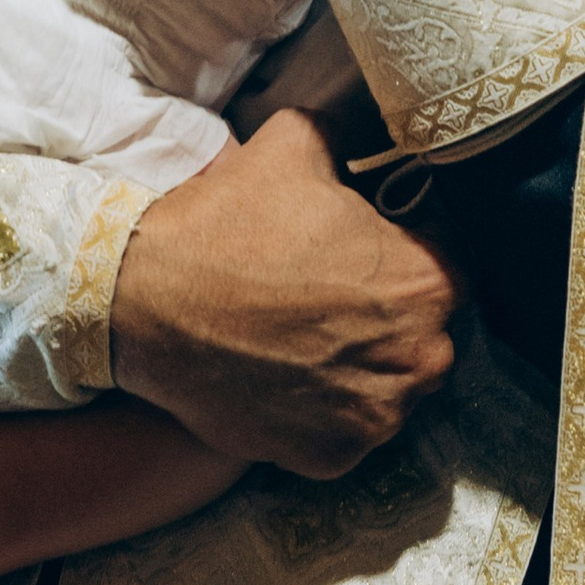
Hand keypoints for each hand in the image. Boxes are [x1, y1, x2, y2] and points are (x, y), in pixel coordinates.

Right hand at [108, 109, 460, 476]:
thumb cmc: (224, 225)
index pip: (443, 271)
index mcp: (426, 284)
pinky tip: (284, 380)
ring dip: (361, 369)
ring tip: (301, 342)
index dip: (400, 260)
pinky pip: (346, 433)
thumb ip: (349, 134)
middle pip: (423, 336)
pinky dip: (324, 414)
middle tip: (326, 300)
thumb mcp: (293, 147)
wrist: (141, 303)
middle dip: (386, 318)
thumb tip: (366, 127)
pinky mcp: (332, 457)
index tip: (361, 257)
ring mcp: (376, 417)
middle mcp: (419, 358)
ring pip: (390, 389)